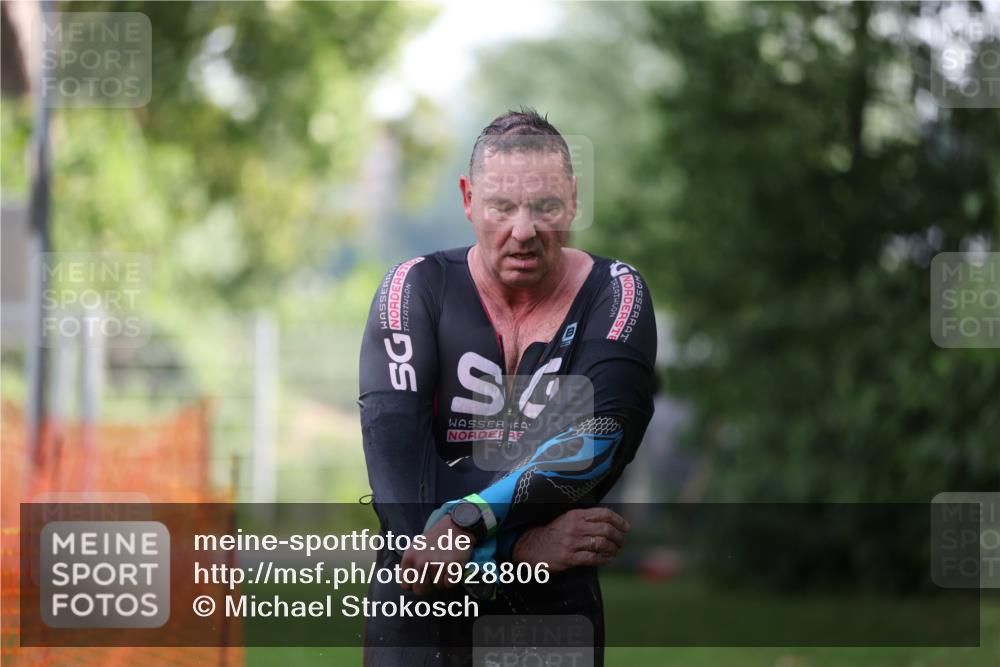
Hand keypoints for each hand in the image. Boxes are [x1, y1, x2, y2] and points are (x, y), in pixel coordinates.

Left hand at [400, 515, 472, 595]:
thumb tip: (407, 585)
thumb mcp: (416, 547)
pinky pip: (449, 584)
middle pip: (420, 590)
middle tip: (433, 574)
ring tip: (444, 564)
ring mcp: (437, 564)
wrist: (456, 527)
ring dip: (441, 579)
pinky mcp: (452, 566)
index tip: (420, 579)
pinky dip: (452, 578)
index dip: (414, 584)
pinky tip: (452, 566)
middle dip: (427, 586)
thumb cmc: (435, 538)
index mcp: (409, 557)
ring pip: (437, 586)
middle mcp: (421, 562)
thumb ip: (410, 565)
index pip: (406, 585)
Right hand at [511, 508, 629, 571]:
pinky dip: (604, 560)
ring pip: (601, 544)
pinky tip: (608, 560)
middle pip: (606, 529)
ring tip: (616, 551)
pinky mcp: (569, 557)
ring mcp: (572, 543)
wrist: (530, 545)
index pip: (604, 514)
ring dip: (613, 549)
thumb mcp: (567, 519)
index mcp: (576, 515)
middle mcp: (575, 527)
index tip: (626, 527)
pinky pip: (592, 558)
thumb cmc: (552, 532)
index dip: (619, 520)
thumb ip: (585, 519)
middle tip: (622, 542)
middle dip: (619, 537)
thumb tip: (608, 521)